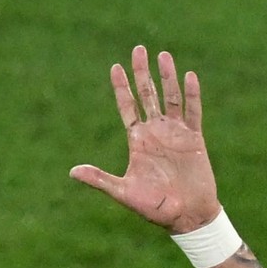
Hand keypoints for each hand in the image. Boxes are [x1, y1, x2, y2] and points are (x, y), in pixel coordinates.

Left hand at [70, 47, 219, 233]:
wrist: (187, 218)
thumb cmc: (155, 209)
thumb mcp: (124, 193)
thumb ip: (100, 179)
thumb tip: (72, 172)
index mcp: (138, 141)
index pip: (127, 108)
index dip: (121, 88)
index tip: (115, 67)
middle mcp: (155, 132)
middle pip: (147, 95)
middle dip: (142, 73)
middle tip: (138, 49)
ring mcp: (175, 133)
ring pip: (170, 98)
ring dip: (167, 77)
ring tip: (163, 55)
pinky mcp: (194, 138)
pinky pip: (193, 111)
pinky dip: (192, 94)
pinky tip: (188, 76)